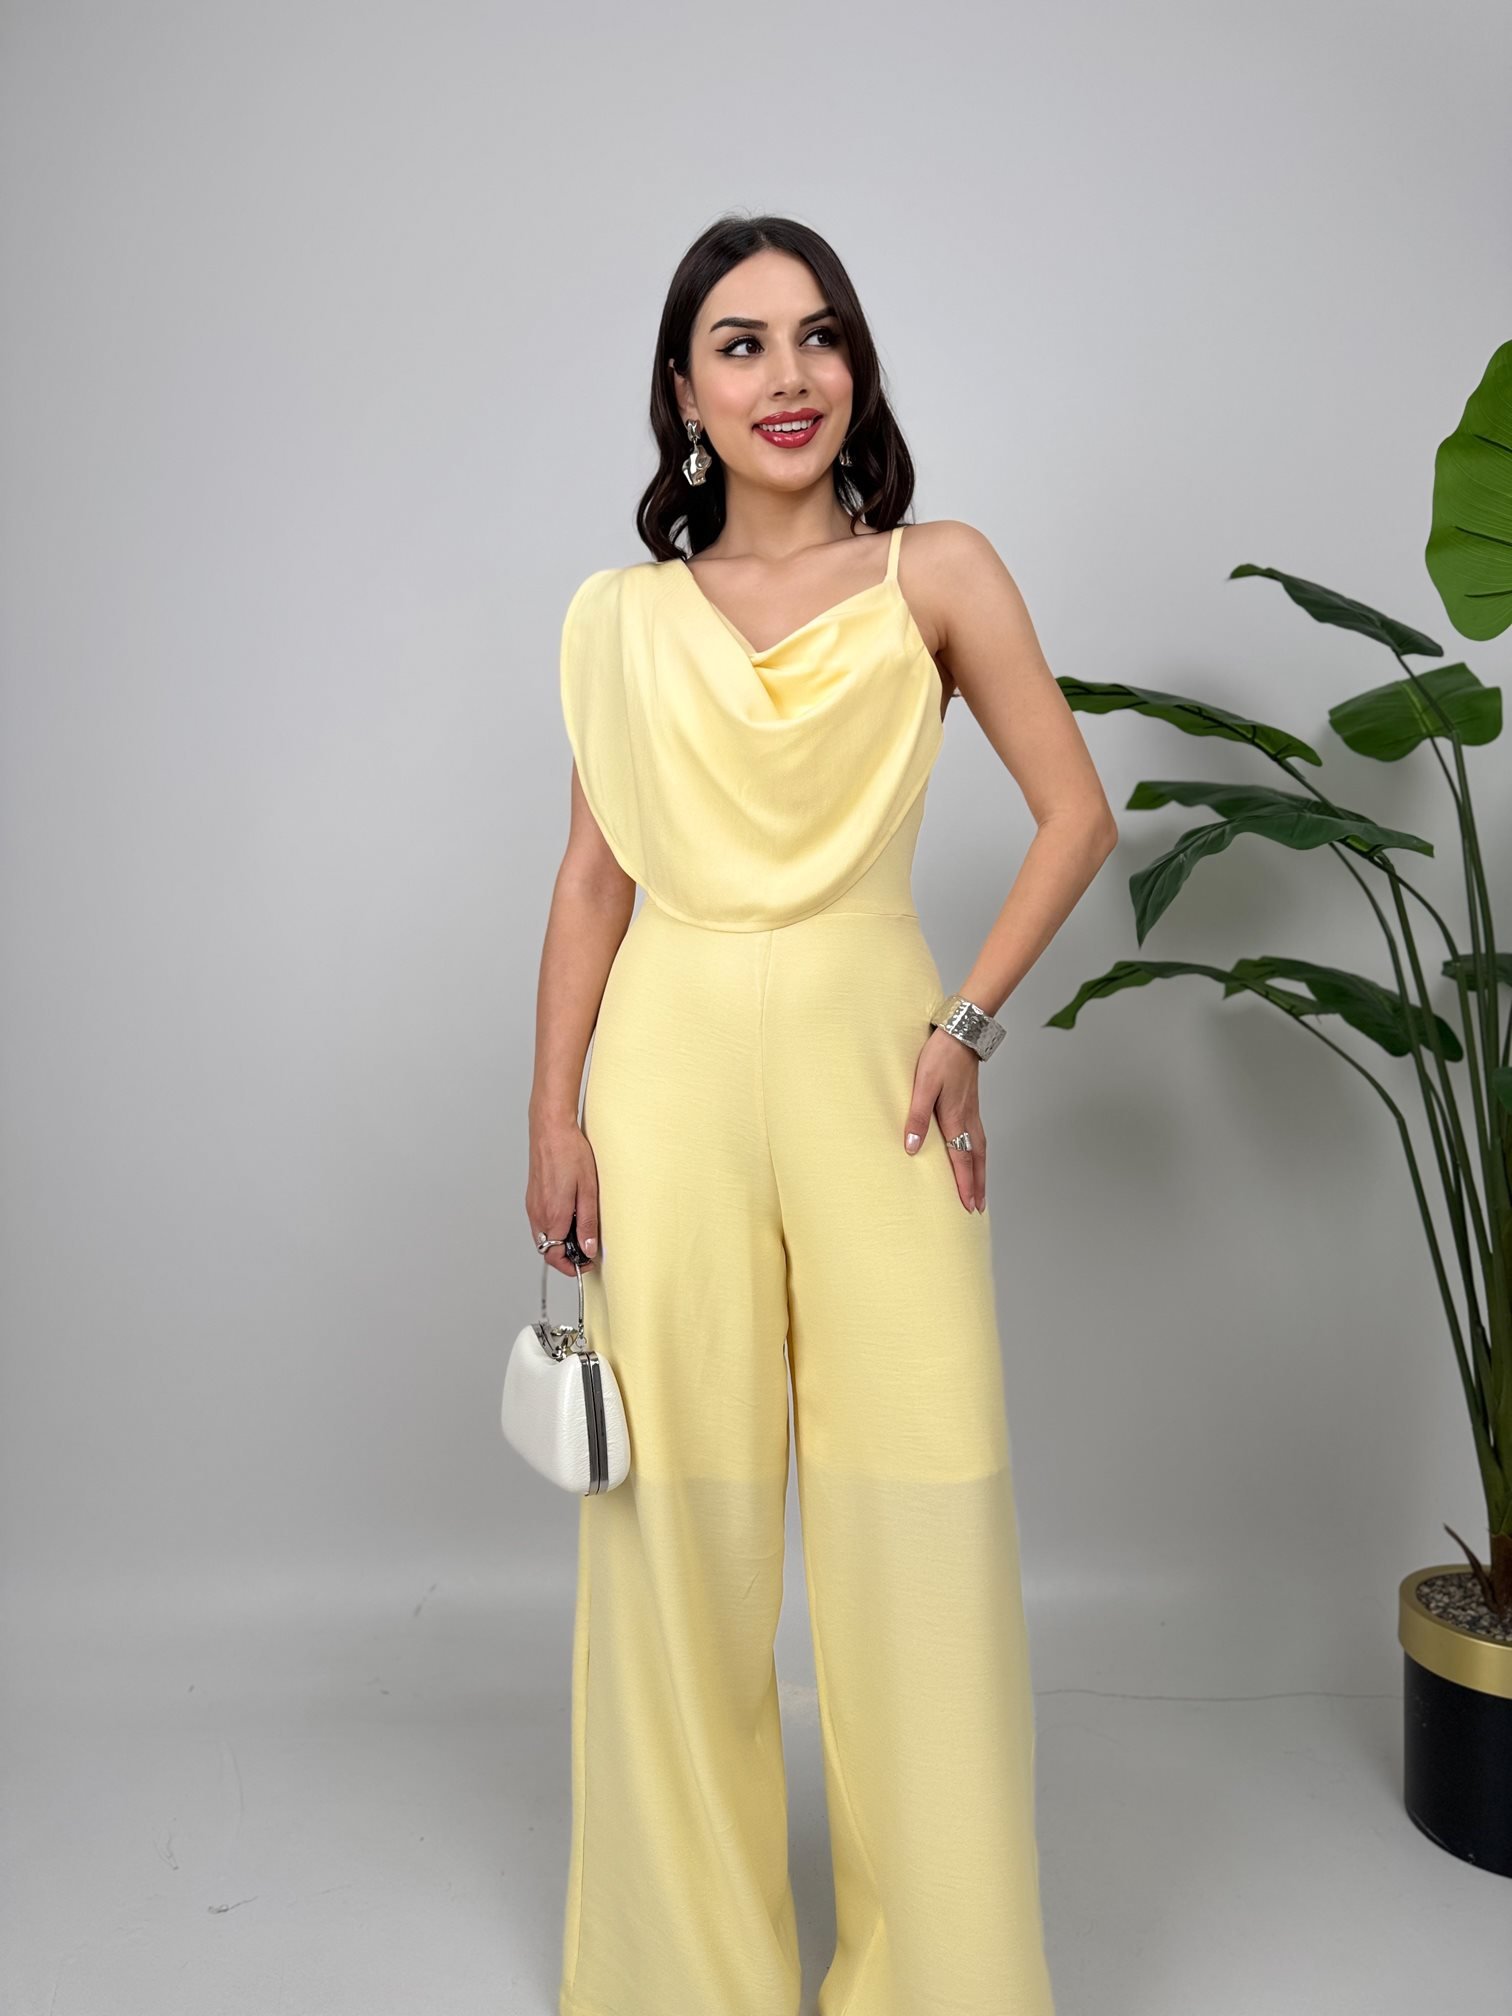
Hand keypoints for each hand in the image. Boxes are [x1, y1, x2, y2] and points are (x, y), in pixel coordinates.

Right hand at [527, 1114, 600, 1274]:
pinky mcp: (531, 1198)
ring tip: (579, 1231)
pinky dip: (553, 1228)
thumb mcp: (588, 1190)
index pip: (555, 1256)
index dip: (571, 1266)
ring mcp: (532, 1205)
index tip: (586, 1264)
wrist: (551, 1130)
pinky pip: (540, 1223)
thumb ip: (587, 1222)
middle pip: (547, 1250)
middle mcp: (538, 1213)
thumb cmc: (570, 1153)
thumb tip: (587, 1248)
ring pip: (542, 1238)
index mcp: (553, 1215)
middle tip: (585, 1250)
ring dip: (559, 1242)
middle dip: (565, 1256)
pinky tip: (568, 1216)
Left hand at [903, 1027, 986, 1210]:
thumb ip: (916, 1116)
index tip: (968, 1206)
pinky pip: (979, 1136)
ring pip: (981, 1148)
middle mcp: (967, 1117)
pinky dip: (980, 1153)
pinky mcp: (971, 1102)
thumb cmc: (940, 1055)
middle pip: (977, 1159)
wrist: (961, 1031)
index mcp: (955, 1116)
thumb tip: (911, 1148)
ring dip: (981, 1171)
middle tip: (978, 1208)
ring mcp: (972, 1110)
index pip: (962, 1159)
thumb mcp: (922, 1084)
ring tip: (980, 1189)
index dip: (964, 1184)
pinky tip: (976, 1155)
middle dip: (977, 1185)